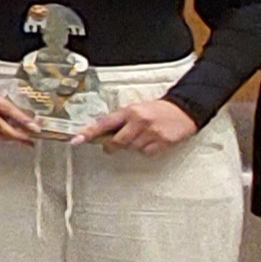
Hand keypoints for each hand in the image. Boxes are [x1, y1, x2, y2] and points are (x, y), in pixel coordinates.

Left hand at [79, 96, 198, 154]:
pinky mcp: (161, 142)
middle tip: (111, 145)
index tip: (77, 139)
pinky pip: (146, 152)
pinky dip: (146, 150)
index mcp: (129, 111)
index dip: (89, 132)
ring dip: (132, 146)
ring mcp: (150, 132)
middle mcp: (138, 121)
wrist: (183, 110)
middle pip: (116, 142)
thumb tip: (102, 133)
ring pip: (131, 148)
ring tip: (141, 136)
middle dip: (111, 146)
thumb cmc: (157, 110)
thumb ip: (120, 120)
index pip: (104, 123)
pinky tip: (152, 140)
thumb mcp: (136, 109)